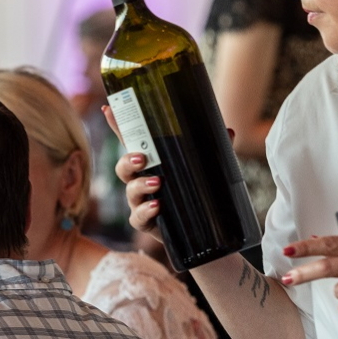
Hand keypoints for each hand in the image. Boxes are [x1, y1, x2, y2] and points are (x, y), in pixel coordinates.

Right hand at [103, 105, 235, 245]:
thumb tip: (229, 131)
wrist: (202, 229)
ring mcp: (140, 202)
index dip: (118, 125)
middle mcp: (140, 180)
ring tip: (158, 182)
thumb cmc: (196, 192)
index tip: (108, 108)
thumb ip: (215, 151)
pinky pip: (137, 217)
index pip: (132, 141)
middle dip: (127, 160)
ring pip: (129, 190)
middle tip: (141, 158)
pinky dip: (145, 211)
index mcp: (152, 163)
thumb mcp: (206, 170)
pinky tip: (157, 206)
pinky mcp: (145, 222)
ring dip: (140, 185)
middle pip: (123, 166)